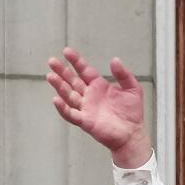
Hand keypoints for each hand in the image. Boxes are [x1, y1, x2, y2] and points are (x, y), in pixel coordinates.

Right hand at [48, 48, 149, 167]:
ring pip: (68, 95)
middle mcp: (89, 96)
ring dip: (59, 86)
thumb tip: (114, 60)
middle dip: (62, 71)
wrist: (133, 133)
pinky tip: (56, 99)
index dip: (76, 61)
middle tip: (51, 61)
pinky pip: (71, 114)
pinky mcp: (85, 121)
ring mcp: (86, 108)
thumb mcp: (132, 88)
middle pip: (72, 81)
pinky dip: (63, 108)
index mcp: (98, 86)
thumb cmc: (132, 112)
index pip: (84, 70)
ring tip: (50, 76)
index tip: (66, 51)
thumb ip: (123, 74)